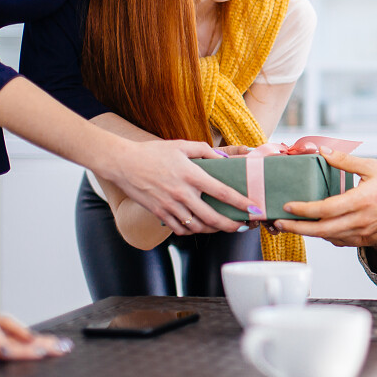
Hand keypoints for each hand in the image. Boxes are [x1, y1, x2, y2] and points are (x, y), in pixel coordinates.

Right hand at [103, 139, 252, 234]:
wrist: (122, 163)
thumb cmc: (153, 152)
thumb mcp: (182, 145)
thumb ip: (205, 151)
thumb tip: (224, 159)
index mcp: (191, 175)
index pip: (222, 193)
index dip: (241, 203)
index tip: (253, 208)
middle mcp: (182, 193)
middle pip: (212, 217)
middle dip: (231, 225)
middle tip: (243, 226)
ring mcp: (169, 206)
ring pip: (197, 227)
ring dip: (213, 229)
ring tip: (223, 226)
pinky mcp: (159, 213)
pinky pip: (180, 229)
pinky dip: (192, 231)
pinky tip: (199, 227)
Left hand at [274, 146, 376, 250]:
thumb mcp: (371, 166)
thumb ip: (345, 160)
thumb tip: (322, 151)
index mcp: (361, 201)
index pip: (326, 209)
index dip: (305, 209)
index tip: (289, 206)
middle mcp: (360, 220)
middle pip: (322, 229)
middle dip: (298, 228)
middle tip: (280, 223)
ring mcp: (363, 232)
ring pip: (330, 237)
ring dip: (310, 233)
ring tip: (293, 226)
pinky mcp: (365, 238)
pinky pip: (340, 241)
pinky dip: (326, 236)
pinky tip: (317, 229)